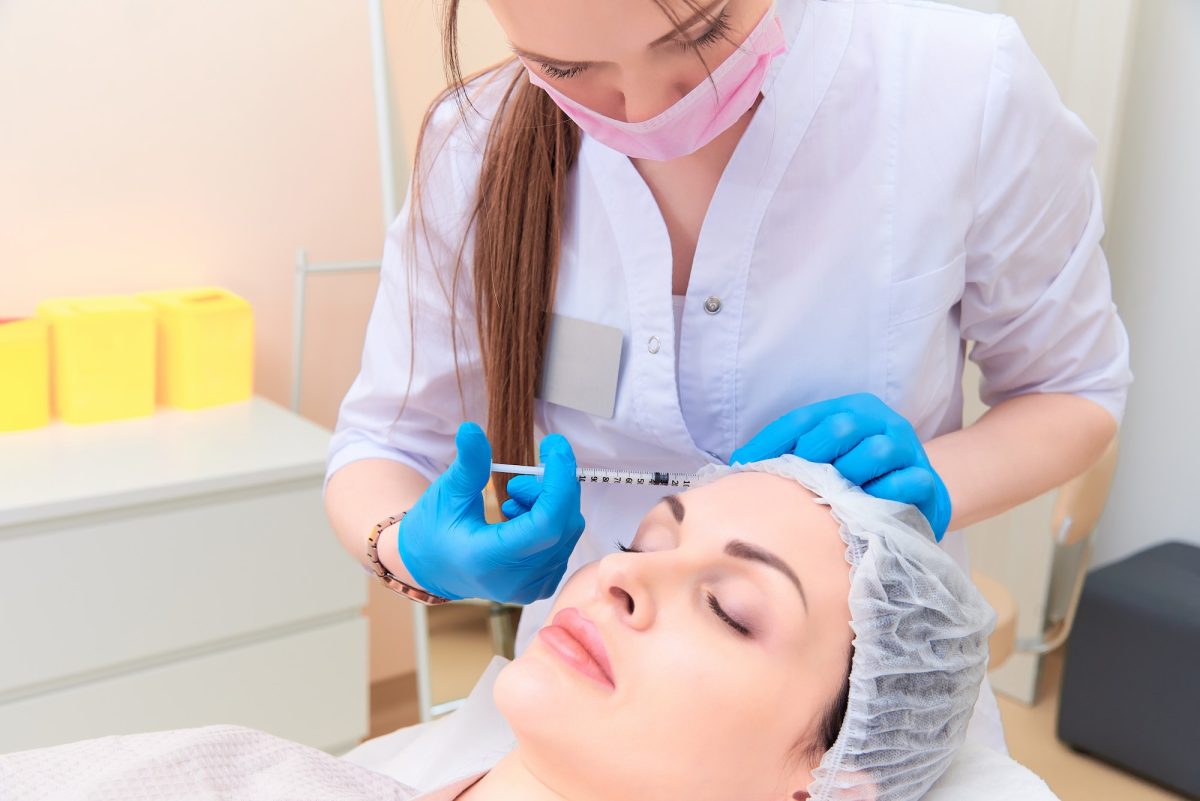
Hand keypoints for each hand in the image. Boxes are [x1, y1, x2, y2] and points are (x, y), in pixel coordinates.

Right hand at [398, 422, 585, 602]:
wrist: (430, 568)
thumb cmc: (433, 530)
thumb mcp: (446, 493)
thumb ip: (468, 464)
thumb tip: (472, 430)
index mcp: (489, 561)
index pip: (546, 524)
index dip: (559, 481)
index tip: (555, 446)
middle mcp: (517, 581)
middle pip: (563, 524)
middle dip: (551, 488)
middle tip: (520, 478)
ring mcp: (532, 587)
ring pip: (567, 532)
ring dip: (549, 503)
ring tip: (513, 498)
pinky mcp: (541, 585)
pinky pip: (563, 543)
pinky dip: (550, 519)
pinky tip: (520, 517)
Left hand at [730, 393, 951, 540]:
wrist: (916, 496)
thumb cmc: (856, 479)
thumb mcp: (824, 458)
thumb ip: (787, 457)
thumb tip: (737, 470)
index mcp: (851, 409)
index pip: (803, 420)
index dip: (772, 442)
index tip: (746, 466)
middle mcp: (880, 422)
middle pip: (840, 427)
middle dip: (813, 456)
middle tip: (800, 482)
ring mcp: (907, 449)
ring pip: (876, 450)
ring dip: (849, 476)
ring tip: (835, 496)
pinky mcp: (926, 480)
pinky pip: (909, 481)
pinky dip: (885, 494)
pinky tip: (867, 507)